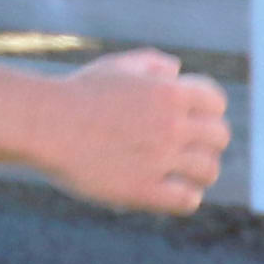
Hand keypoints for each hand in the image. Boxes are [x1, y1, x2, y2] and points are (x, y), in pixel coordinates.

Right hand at [44, 48, 227, 215]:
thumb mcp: (116, 67)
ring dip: (200, 171)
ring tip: (182, 174)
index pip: (216, 103)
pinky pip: (187, 200)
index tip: (194, 121)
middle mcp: (171, 125)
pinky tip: (171, 192)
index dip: (208, 112)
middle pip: (219, 137)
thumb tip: (178, 70)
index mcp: (169, 92)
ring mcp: (159, 158)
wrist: (44, 124)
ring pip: (208, 170)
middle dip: (208, 142)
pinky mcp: (143, 190)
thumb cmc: (78, 94)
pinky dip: (186, 197)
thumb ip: (152, 64)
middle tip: (190, 149)